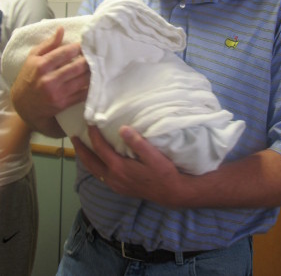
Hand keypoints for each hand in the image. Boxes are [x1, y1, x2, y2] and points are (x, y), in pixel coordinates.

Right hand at [11, 27, 89, 137]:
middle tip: (98, 54)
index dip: (79, 47)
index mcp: (41, 65)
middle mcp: (49, 80)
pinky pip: (83, 94)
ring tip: (100, 65)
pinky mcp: (63, 104)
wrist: (23, 106)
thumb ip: (48, 44)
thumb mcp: (33, 58)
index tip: (87, 44)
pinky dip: (91, 87)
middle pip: (77, 67)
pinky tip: (97, 80)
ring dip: (93, 72)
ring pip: (82, 80)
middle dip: (90, 60)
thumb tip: (62, 29)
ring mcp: (57, 93)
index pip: (65, 53)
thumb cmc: (29, 77)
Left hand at [72, 125, 188, 207]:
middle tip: (73, 138)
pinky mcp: (119, 188)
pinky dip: (94, 166)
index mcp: (119, 167)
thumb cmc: (164, 172)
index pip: (100, 148)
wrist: (171, 193)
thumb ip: (137, 142)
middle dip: (80, 149)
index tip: (89, 123)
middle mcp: (113, 177)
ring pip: (94, 171)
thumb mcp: (153, 155)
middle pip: (90, 162)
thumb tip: (122, 128)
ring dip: (86, 159)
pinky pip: (100, 176)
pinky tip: (98, 162)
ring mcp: (115, 185)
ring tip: (81, 148)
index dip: (93, 135)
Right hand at [73, 125, 280, 209]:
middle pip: (97, 162)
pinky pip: (142, 151)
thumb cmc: (164, 181)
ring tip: (97, 124)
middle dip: (85, 146)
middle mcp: (124, 179)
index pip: (94, 168)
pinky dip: (134, 141)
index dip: (82, 154)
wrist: (188, 190)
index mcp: (119, 181)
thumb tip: (121, 139)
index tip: (74, 137)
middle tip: (79, 127)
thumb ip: (129, 162)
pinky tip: (127, 129)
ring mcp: (138, 173)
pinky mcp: (155, 165)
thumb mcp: (140, 177)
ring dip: (102, 142)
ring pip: (113, 157)